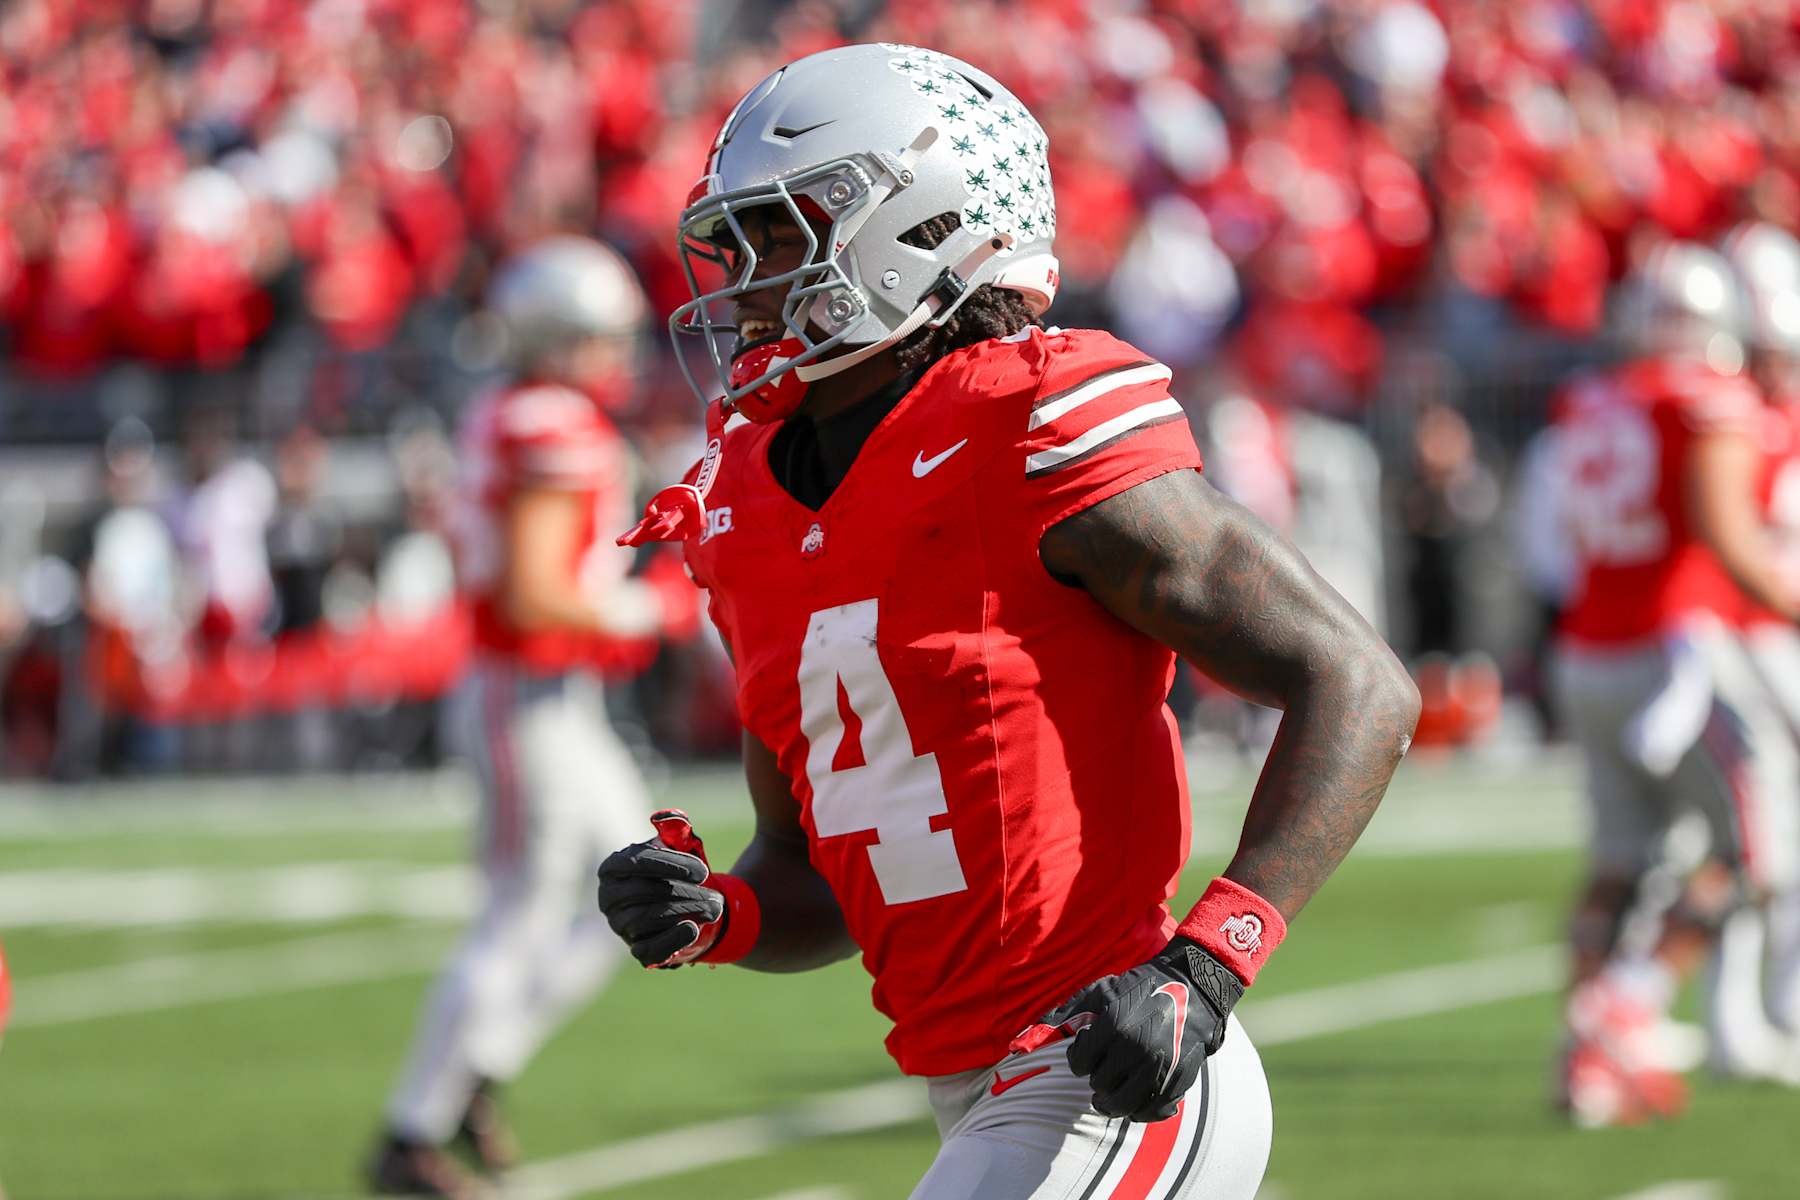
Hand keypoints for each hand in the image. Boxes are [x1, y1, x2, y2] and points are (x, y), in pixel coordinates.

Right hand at [597, 810, 725, 967]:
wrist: (689, 906)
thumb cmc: (678, 871)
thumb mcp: (680, 846)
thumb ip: (676, 829)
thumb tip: (667, 818)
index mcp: (613, 867)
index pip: (637, 863)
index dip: (671, 866)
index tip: (702, 871)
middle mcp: (609, 898)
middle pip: (643, 892)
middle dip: (684, 892)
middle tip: (715, 895)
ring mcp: (621, 926)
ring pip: (648, 918)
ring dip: (685, 912)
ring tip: (714, 908)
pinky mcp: (637, 950)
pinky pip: (649, 949)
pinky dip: (672, 939)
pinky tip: (694, 929)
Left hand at [1013, 938, 1243, 1122]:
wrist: (1192, 986)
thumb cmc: (1138, 988)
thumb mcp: (1097, 993)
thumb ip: (1060, 1018)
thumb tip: (1017, 1044)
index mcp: (1113, 1027)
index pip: (1080, 1064)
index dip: (1080, 1058)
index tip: (1089, 1048)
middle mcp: (1137, 1050)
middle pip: (1100, 1087)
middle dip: (1098, 1077)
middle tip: (1105, 1064)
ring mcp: (1161, 1068)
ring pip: (1124, 1105)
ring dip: (1114, 1100)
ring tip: (1112, 1090)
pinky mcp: (1180, 1080)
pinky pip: (1153, 1112)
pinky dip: (1142, 1111)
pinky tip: (1137, 1100)